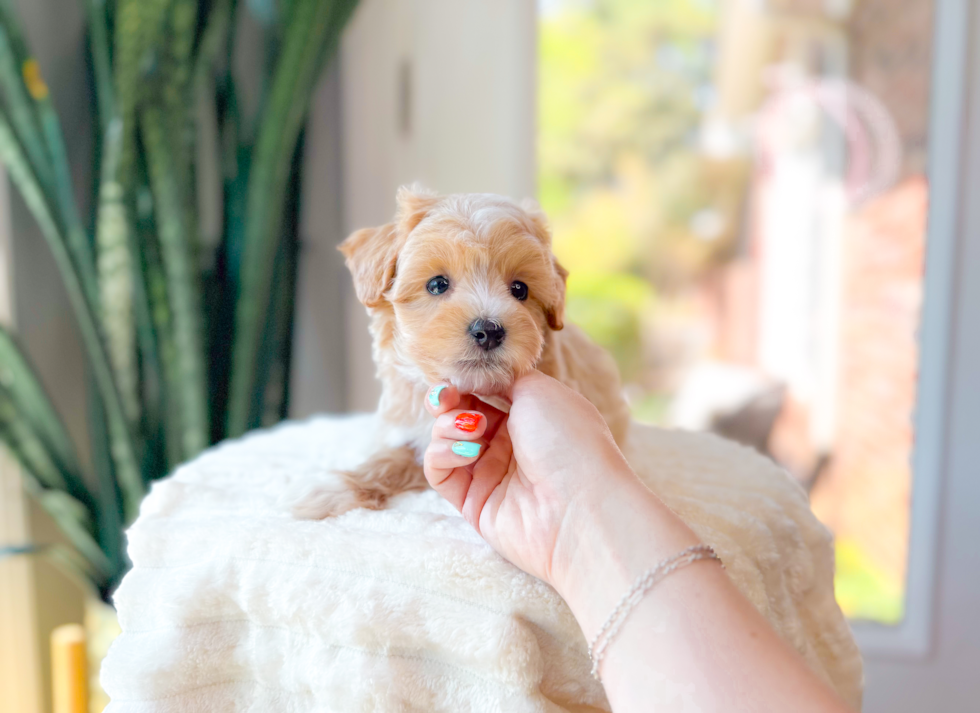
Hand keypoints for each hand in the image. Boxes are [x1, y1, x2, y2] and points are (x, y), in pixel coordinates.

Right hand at [422, 370, 635, 589]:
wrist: (581, 506)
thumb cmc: (569, 441)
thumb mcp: (539, 390)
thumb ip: (502, 377)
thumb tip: (473, 377)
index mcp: (530, 414)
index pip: (483, 391)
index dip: (464, 381)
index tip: (457, 375)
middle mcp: (509, 442)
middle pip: (458, 413)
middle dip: (447, 400)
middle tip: (448, 397)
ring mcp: (489, 472)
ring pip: (444, 439)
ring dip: (448, 426)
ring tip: (474, 429)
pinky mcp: (472, 502)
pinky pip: (439, 471)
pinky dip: (443, 454)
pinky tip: (468, 452)